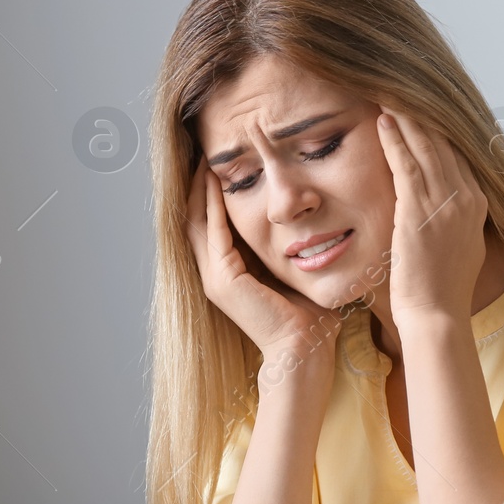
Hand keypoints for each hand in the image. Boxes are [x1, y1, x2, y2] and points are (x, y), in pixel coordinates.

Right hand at [184, 164, 342, 366]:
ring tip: (204, 160)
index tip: (217, 167)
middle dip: (197, 187)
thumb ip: (291, 249)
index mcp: (229, 274)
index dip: (208, 196)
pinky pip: (212, 231)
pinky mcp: (223, 279)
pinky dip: (211, 204)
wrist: (303, 349)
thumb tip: (308, 221)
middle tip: (203, 154)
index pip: (210, 226)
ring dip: (199, 190)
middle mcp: (215, 274)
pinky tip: (213, 180)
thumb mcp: (294, 271)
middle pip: (194, 220)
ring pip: (196, 222)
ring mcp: (215, 278)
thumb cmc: (308, 316)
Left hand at [376, 106, 488, 324]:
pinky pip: (406, 165)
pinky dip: (394, 140)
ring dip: (406, 116)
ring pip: (426, 146)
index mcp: (476, 204)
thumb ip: (452, 219)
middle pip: (444, 142)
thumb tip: (441, 206)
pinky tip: (382, 121)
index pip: (458, 153)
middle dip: (422, 113)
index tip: (421, 107)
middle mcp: (466, 197)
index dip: (438, 128)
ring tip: (388, 92)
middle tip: (402, 87)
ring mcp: (446, 203)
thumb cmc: (439, 291)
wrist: (438, 316)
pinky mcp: (419, 211)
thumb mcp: (457, 247)